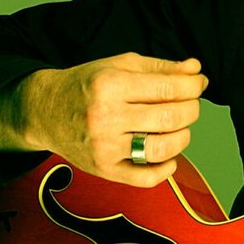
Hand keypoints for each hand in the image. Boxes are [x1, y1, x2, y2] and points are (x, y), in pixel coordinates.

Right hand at [0, 53, 207, 185]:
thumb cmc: (86, 86)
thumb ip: (161, 67)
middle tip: (190, 105)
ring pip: (162, 148)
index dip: (194, 86)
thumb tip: (196, 69)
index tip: (199, 84)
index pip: (169, 88)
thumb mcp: (119, 65)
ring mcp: (104, 146)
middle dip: (191, 110)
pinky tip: (168, 157)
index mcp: (110, 85)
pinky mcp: (103, 169)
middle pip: (170, 117)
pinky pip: (145, 178)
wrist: (44, 111)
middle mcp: (106, 116)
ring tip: (179, 128)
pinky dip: (166, 169)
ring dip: (183, 138)